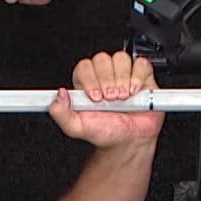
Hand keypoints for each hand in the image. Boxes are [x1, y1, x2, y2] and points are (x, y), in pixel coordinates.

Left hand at [48, 52, 163, 148]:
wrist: (129, 141)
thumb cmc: (105, 132)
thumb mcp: (76, 127)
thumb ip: (60, 113)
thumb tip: (59, 95)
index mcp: (86, 84)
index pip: (84, 66)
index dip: (90, 80)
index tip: (94, 98)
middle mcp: (104, 76)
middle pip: (102, 59)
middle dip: (107, 82)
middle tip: (109, 100)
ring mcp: (123, 74)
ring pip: (120, 58)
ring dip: (122, 80)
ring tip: (122, 97)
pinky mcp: (142, 76)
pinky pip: (141, 64)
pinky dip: (138, 78)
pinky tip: (134, 92)